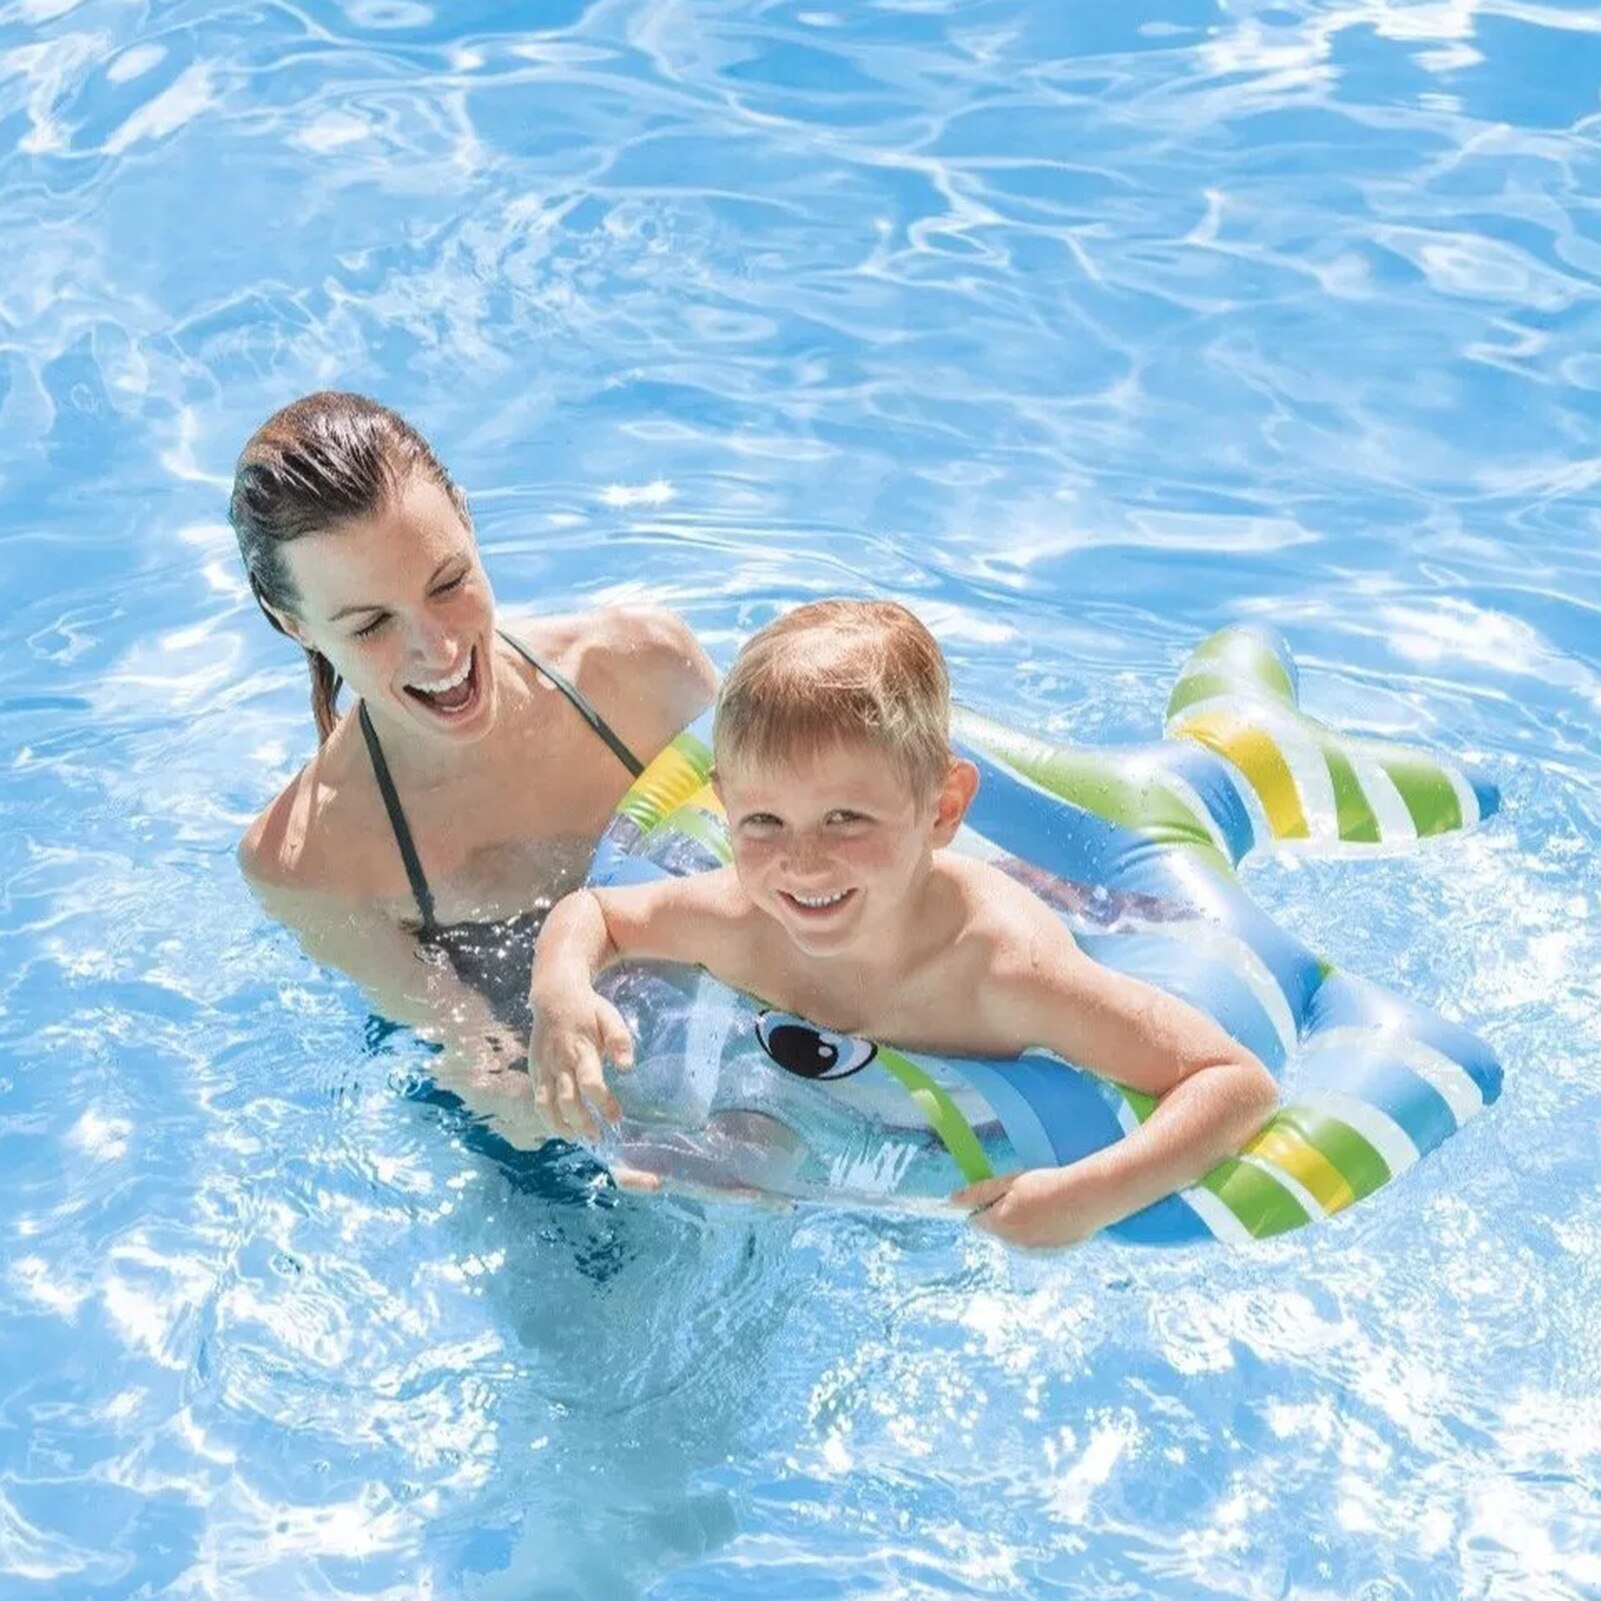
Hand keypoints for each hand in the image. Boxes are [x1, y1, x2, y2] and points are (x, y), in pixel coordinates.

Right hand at [529, 986, 634, 1141]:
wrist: (554, 997)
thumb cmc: (588, 1009)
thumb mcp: (609, 1016)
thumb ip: (620, 1039)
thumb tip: (627, 1067)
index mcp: (582, 1049)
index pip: (591, 1082)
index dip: (603, 1103)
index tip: (616, 1117)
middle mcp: (560, 1062)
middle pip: (568, 1100)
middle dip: (583, 1122)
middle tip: (598, 1136)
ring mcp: (545, 1068)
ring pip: (547, 1105)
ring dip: (562, 1125)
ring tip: (577, 1138)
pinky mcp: (536, 1072)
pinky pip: (538, 1100)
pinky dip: (548, 1118)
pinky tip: (562, 1128)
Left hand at [952, 1169, 1101, 1249]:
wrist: (1086, 1199)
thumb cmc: (1046, 1185)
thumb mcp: (1009, 1182)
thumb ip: (979, 1193)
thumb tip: (951, 1201)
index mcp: (998, 1224)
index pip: (975, 1221)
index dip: (982, 1205)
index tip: (996, 1193)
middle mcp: (1011, 1243)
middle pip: (996, 1229)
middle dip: (1002, 1214)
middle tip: (1023, 1193)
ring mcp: (1031, 1251)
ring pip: (1016, 1237)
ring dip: (1021, 1223)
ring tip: (1041, 1203)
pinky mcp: (1050, 1253)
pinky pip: (1035, 1242)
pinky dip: (1040, 1230)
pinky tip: (1053, 1215)